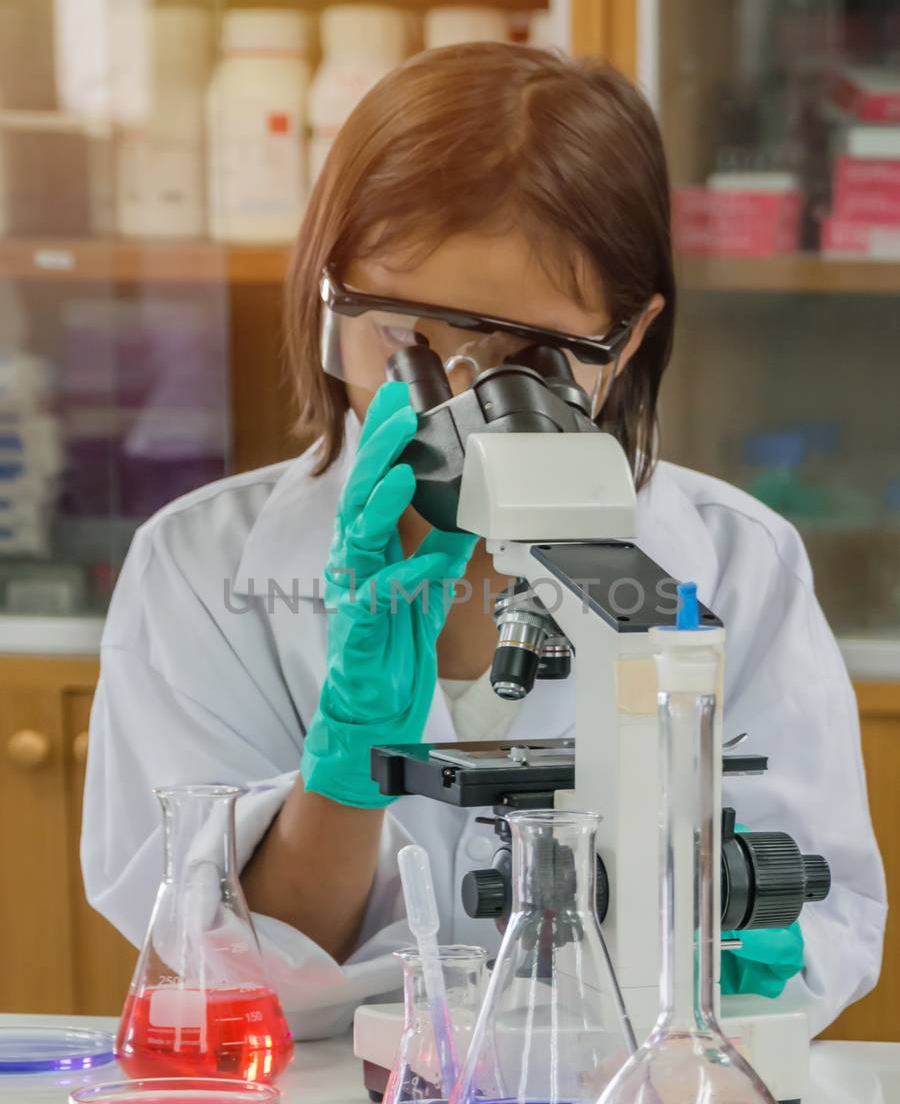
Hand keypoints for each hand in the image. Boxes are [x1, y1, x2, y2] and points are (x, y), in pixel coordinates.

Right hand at [302, 381, 475, 806]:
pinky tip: (426, 562)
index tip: (396, 397)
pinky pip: (380, 596)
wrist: (375, 706)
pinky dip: (404, 577)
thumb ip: (443, 548)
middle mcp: (354, 562)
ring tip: (402, 473)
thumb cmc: (391, 645)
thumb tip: (472, 512)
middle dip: (378, 452)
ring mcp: (352, 592)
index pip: (372, 480)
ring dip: (381, 503)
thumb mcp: (428, 586)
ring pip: (358, 536)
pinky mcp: (360, 628)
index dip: (382, 439)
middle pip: (358, 494)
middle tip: (400, 416)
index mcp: (368, 546)